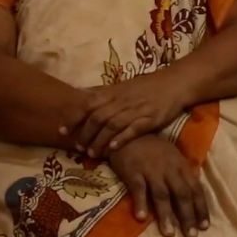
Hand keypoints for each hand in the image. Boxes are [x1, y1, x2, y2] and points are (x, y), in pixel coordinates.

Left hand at [61, 71, 186, 156]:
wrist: (174, 83)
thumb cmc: (145, 86)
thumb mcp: (121, 85)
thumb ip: (101, 92)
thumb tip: (78, 94)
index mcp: (113, 92)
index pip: (87, 104)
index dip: (73, 118)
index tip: (61, 131)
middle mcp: (122, 100)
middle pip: (98, 117)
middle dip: (85, 134)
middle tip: (78, 148)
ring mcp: (136, 109)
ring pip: (113, 125)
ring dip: (100, 140)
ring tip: (92, 153)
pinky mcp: (150, 118)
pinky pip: (134, 129)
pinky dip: (121, 138)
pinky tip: (113, 148)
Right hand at [109, 135, 208, 236]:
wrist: (130, 134)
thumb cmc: (154, 149)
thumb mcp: (174, 158)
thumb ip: (183, 175)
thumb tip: (195, 195)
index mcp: (182, 166)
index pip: (195, 189)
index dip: (201, 208)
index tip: (204, 226)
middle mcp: (170, 168)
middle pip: (182, 194)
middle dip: (187, 216)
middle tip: (191, 235)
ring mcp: (152, 170)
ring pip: (162, 194)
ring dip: (166, 215)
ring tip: (169, 233)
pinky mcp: (134, 172)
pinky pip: (138, 189)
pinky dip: (140, 203)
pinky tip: (142, 218)